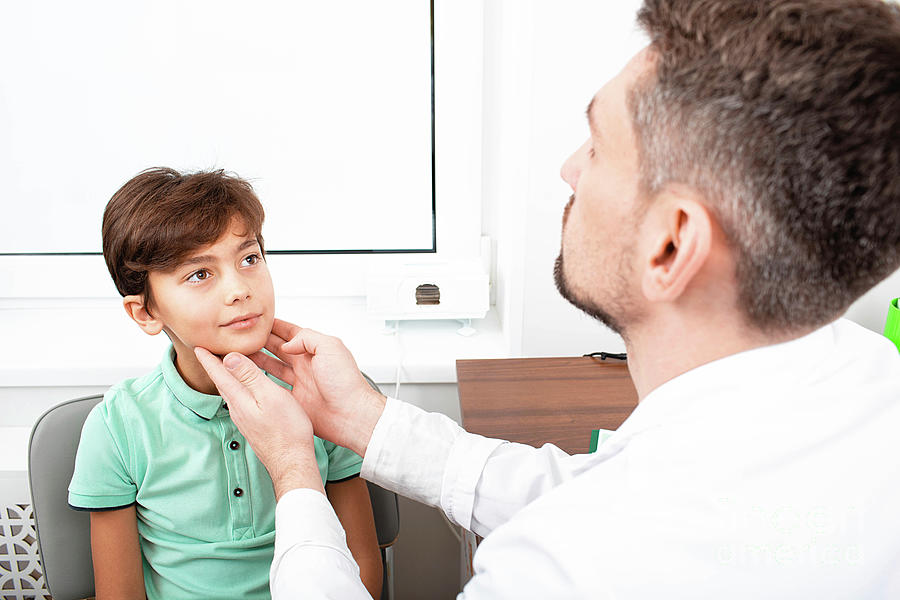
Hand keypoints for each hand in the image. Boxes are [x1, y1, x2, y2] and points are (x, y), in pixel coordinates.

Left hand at [194, 347, 324, 498]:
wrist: (292, 462)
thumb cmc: (287, 430)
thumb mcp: (270, 396)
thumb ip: (250, 376)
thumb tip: (229, 358)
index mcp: (240, 399)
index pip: (219, 374)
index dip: (208, 358)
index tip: (198, 346)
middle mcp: (237, 410)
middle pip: (222, 382)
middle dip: (214, 366)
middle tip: (209, 352)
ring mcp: (245, 419)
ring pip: (231, 392)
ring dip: (227, 377)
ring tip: (226, 365)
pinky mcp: (253, 425)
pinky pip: (241, 400)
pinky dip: (239, 388)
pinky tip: (247, 389)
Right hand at [246, 318, 386, 456]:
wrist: (350, 414)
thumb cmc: (346, 383)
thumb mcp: (331, 348)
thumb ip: (309, 339)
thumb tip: (288, 342)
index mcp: (316, 350)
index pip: (291, 333)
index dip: (275, 326)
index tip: (258, 321)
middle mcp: (306, 365)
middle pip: (278, 348)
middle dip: (261, 341)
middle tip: (243, 336)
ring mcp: (300, 382)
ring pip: (273, 366)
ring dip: (257, 359)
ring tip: (240, 353)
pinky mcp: (295, 400)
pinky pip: (274, 388)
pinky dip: (262, 382)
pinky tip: (250, 377)